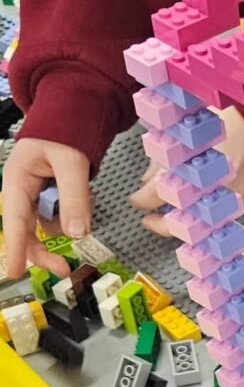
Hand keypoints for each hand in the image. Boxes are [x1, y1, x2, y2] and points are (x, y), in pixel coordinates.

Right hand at [1, 137, 90, 277]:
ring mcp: (38, 196)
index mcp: (17, 180)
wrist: (73, 115)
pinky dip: (78, 212)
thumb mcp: (71, 161)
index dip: (16, 247)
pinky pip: (65, 215)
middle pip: (29, 231)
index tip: (14, 272)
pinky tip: (86, 193)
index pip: (13, 219)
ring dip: (71, 220)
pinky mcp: (53, 198)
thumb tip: (77, 233)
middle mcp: (23, 191)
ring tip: (86, 191)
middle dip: (44, 251)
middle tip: (64, 269)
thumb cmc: (64, 132)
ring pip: (52, 225)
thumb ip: (74, 196)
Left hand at [130, 105, 243, 235]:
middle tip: (149, 220)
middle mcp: (212, 187)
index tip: (137, 199)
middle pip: (182, 221)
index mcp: (193, 166)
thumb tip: (148, 181)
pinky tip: (198, 213)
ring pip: (203, 225)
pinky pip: (221, 217)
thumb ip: (163, 160)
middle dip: (162, 224)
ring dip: (185, 226)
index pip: (158, 192)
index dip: (143, 199)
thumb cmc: (224, 123)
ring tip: (173, 221)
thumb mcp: (185, 135)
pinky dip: (207, 218)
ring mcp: (231, 197)